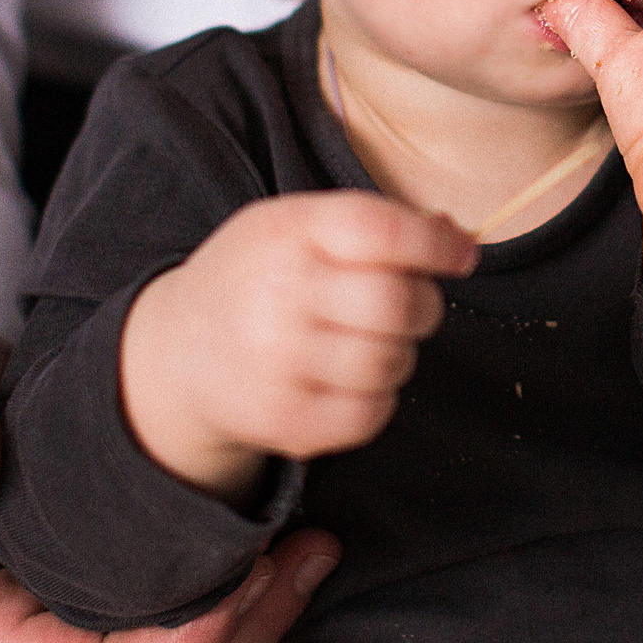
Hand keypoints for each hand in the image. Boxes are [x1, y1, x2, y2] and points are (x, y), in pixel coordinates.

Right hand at [119, 192, 479, 495]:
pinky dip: (376, 397)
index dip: (436, 244)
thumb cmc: (259, 277)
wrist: (178, 350)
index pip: (382, 231)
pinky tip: (346, 379)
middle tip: (407, 306)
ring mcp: (277, 361)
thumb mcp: (299, 225)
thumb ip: (377, 224)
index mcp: (288, 232)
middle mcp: (279, 294)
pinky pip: (371, 413)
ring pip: (392, 361)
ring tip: (364, 341)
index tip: (461, 257)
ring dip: (398, 352)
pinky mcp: (283, 418)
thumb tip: (463, 244)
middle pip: (398, 303)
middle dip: (424, 305)